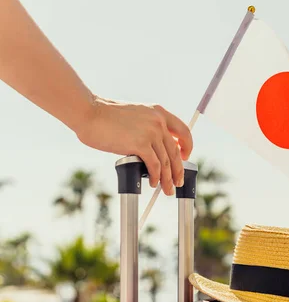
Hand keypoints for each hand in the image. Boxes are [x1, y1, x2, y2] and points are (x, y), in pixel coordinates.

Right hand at [75, 95, 192, 195]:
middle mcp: (158, 121)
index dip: (187, 146)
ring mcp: (150, 132)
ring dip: (168, 178)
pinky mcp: (140, 144)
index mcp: (159, 112)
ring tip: (167, 189)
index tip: (184, 156)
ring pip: (166, 161)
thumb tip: (153, 148)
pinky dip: (155, 177)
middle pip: (175, 151)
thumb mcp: (136, 116)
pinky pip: (154, 165)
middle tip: (178, 182)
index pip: (183, 131)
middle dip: (178, 170)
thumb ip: (147, 127)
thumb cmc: (106, 116)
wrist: (89, 112)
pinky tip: (153, 183)